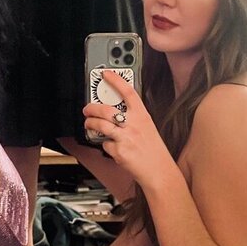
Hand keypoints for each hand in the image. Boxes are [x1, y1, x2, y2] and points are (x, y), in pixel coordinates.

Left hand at [83, 70, 173, 185]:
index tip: (106, 74)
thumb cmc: (154, 151)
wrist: (159, 171)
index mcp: (143, 116)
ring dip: (90, 124)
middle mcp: (134, 125)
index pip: (128, 92)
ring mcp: (125, 138)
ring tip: (88, 124)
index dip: (116, 81)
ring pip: (100, 125)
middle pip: (106, 110)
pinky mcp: (119, 152)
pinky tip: (112, 147)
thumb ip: (133, 119)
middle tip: (87, 109)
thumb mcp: (147, 128)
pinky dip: (106, 145)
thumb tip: (114, 114)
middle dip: (92, 108)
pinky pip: (105, 144)